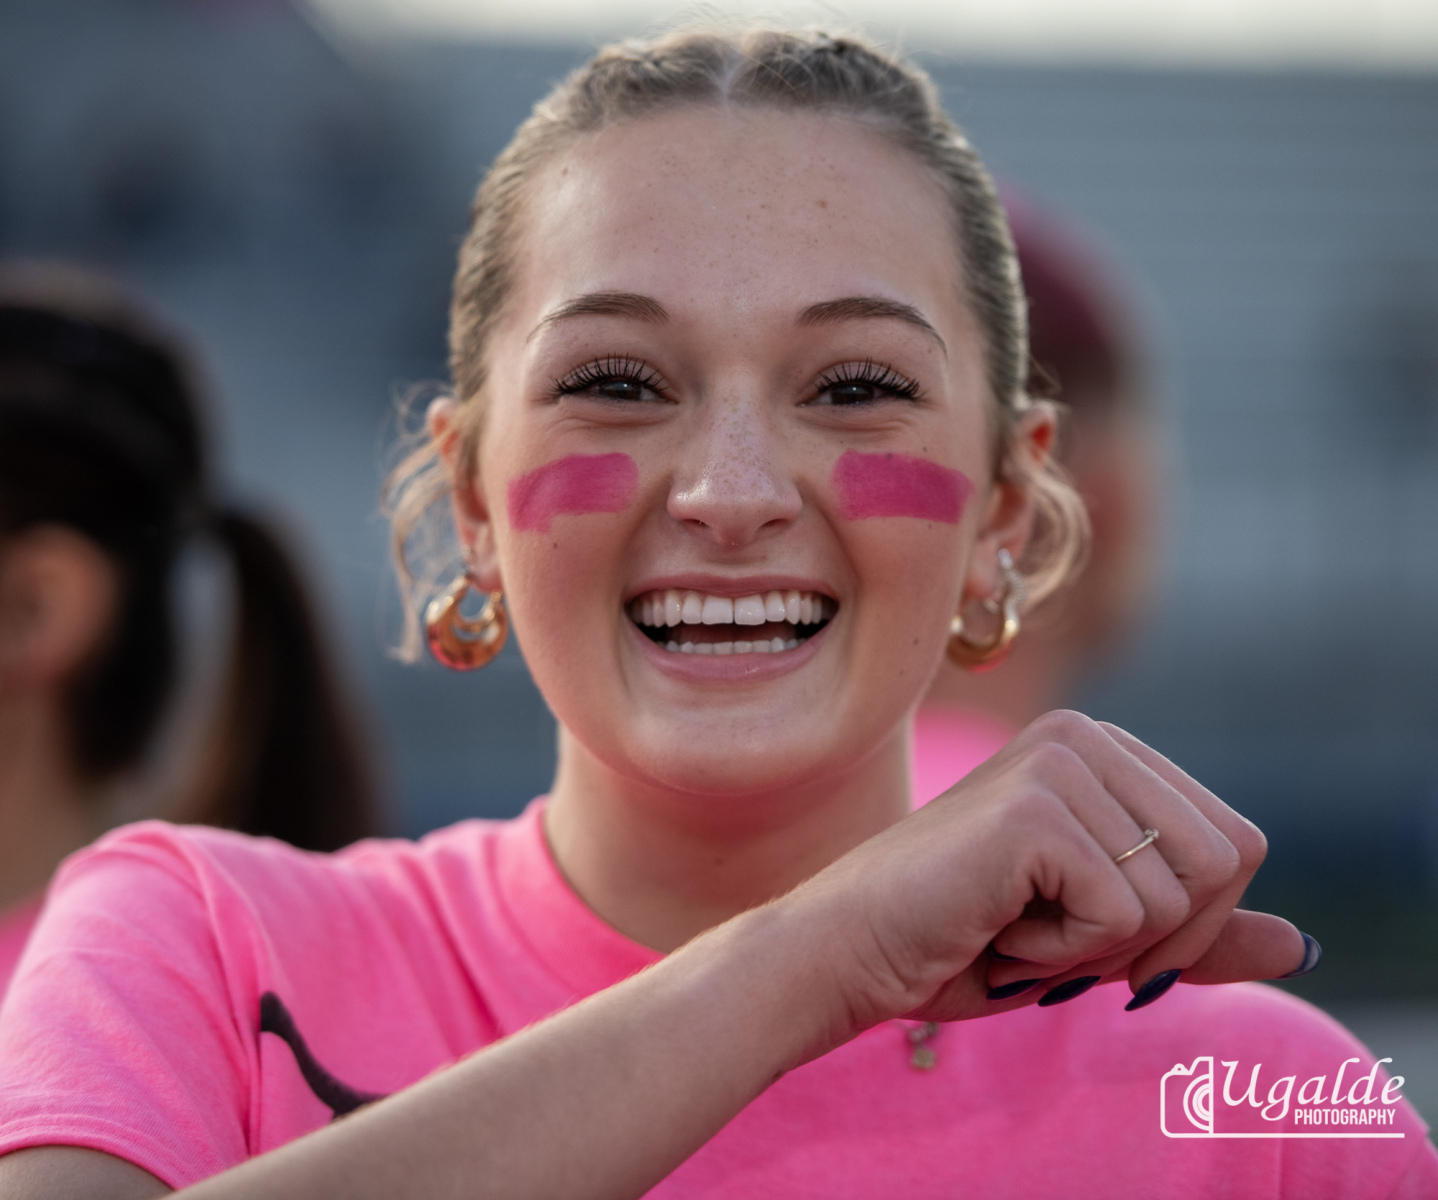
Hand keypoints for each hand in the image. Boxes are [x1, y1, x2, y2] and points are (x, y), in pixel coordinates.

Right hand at [787, 710, 1305, 1047]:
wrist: (849, 949)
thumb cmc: (962, 940)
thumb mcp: (1100, 942)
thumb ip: (1195, 936)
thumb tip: (1302, 945)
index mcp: (1107, 751)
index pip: (1236, 844)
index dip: (1191, 925)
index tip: (1099, 943)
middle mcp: (1087, 735)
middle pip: (1229, 862)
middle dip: (1161, 940)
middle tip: (1060, 942)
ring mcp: (1060, 761)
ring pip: (1180, 896)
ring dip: (1102, 948)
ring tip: (1017, 925)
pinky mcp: (1035, 806)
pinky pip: (1124, 917)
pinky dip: (1063, 954)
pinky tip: (995, 926)